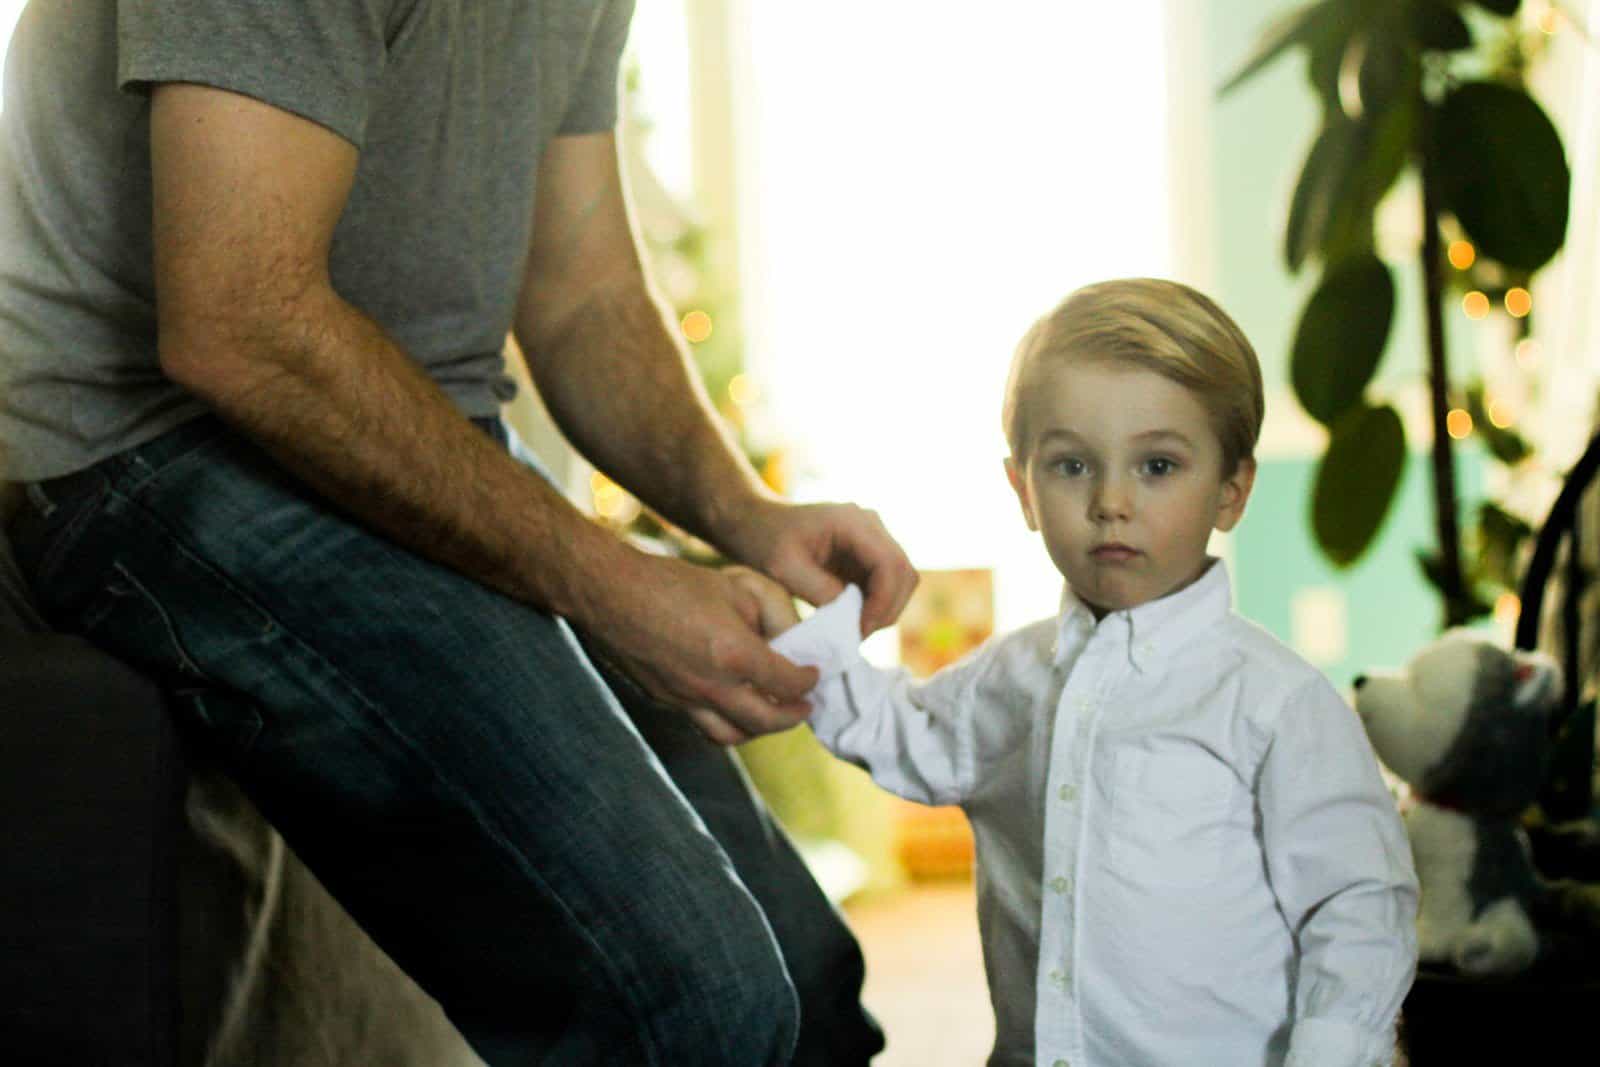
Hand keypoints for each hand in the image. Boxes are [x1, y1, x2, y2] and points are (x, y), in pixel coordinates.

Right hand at [579, 549, 819, 745]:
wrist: (611, 593)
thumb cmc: (675, 582)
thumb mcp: (737, 585)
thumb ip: (773, 614)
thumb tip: (793, 641)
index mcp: (735, 654)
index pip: (788, 684)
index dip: (808, 681)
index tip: (813, 674)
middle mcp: (712, 686)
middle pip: (766, 722)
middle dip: (793, 716)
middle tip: (804, 707)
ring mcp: (685, 699)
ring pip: (732, 736)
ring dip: (759, 730)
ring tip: (771, 713)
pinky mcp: (665, 701)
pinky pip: (703, 726)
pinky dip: (726, 724)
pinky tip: (732, 706)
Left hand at [725, 499, 917, 636]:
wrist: (756, 522)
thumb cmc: (764, 539)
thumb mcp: (784, 567)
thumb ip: (819, 589)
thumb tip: (851, 616)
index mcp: (853, 521)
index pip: (890, 563)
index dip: (883, 601)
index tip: (860, 629)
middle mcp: (871, 526)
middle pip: (904, 573)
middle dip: (887, 610)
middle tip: (858, 636)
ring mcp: (872, 540)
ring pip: (901, 582)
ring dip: (884, 610)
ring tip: (854, 631)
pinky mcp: (867, 557)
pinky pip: (886, 585)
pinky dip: (876, 607)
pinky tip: (852, 621)